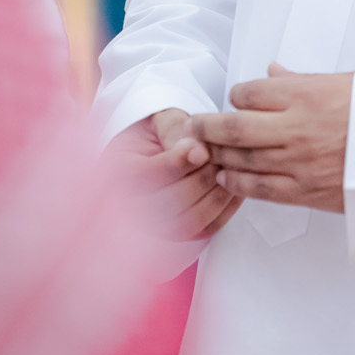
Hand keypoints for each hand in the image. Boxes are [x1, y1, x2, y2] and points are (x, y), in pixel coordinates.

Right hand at [107, 106, 242, 241]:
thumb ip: (174, 129)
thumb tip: (197, 150)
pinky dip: (226, 208)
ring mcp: (154, 226)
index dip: (177, 162)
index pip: (147, 175)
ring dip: (217, 193)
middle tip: (224, 156)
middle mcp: (130, 205)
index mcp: (118, 171)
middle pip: (171, 200)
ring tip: (231, 167)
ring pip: (191, 219)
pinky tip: (235, 184)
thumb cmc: (161, 131)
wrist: (161, 148)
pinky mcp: (180, 235)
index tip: (202, 148)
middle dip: (203, 176)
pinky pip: (207, 229)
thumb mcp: (162, 118)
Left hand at [191, 64, 352, 214]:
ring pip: (241, 160)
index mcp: (306, 95)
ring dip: (217, 156)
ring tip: (204, 152)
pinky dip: (237, 183)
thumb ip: (301, 80)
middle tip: (193, 125)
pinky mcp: (307, 191)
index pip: (249, 93)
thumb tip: (271, 71)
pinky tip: (226, 178)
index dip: (237, 95)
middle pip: (233, 127)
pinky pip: (260, 189)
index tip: (235, 99)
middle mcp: (296, 127)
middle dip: (206, 126)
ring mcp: (299, 162)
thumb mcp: (345, 82)